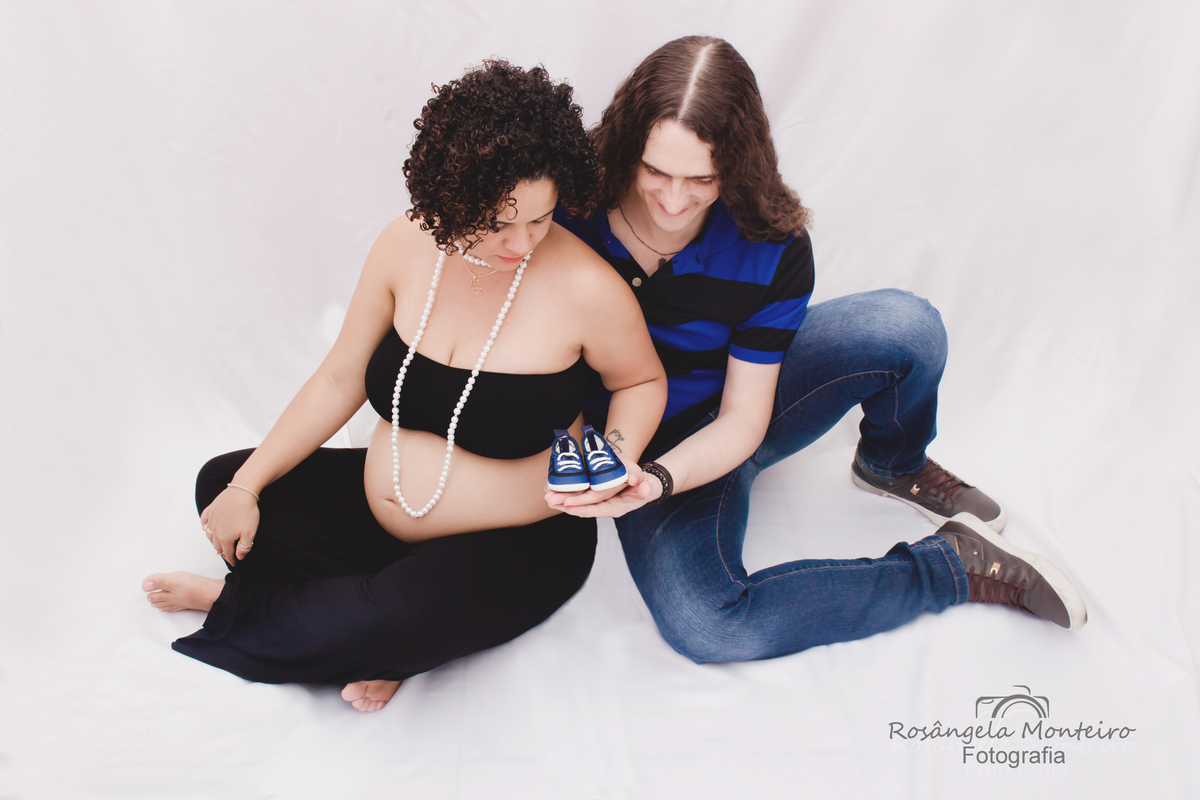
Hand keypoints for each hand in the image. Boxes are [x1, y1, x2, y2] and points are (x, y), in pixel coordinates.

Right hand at [200, 486, 260, 565]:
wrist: (242, 492)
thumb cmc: (247, 512)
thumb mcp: (250, 533)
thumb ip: (244, 547)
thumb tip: (239, 557)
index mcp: (225, 538)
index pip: (228, 553)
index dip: (232, 559)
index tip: (235, 563)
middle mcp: (215, 531)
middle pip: (217, 546)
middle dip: (223, 552)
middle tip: (228, 555)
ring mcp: (211, 520)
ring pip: (209, 536)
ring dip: (214, 542)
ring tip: (219, 545)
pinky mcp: (210, 510)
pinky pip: (204, 521)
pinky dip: (205, 527)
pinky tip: (206, 528)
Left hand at [546, 466, 661, 518]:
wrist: (645, 484)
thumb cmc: (647, 485)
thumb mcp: (649, 486)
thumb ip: (646, 488)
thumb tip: (643, 489)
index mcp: (617, 507)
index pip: (597, 509)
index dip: (583, 506)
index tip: (568, 504)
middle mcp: (606, 507)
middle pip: (583, 508)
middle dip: (566, 505)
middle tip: (550, 500)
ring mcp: (599, 502)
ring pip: (579, 503)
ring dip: (563, 501)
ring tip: (547, 497)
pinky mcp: (596, 496)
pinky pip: (580, 496)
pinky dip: (568, 494)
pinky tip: (555, 491)